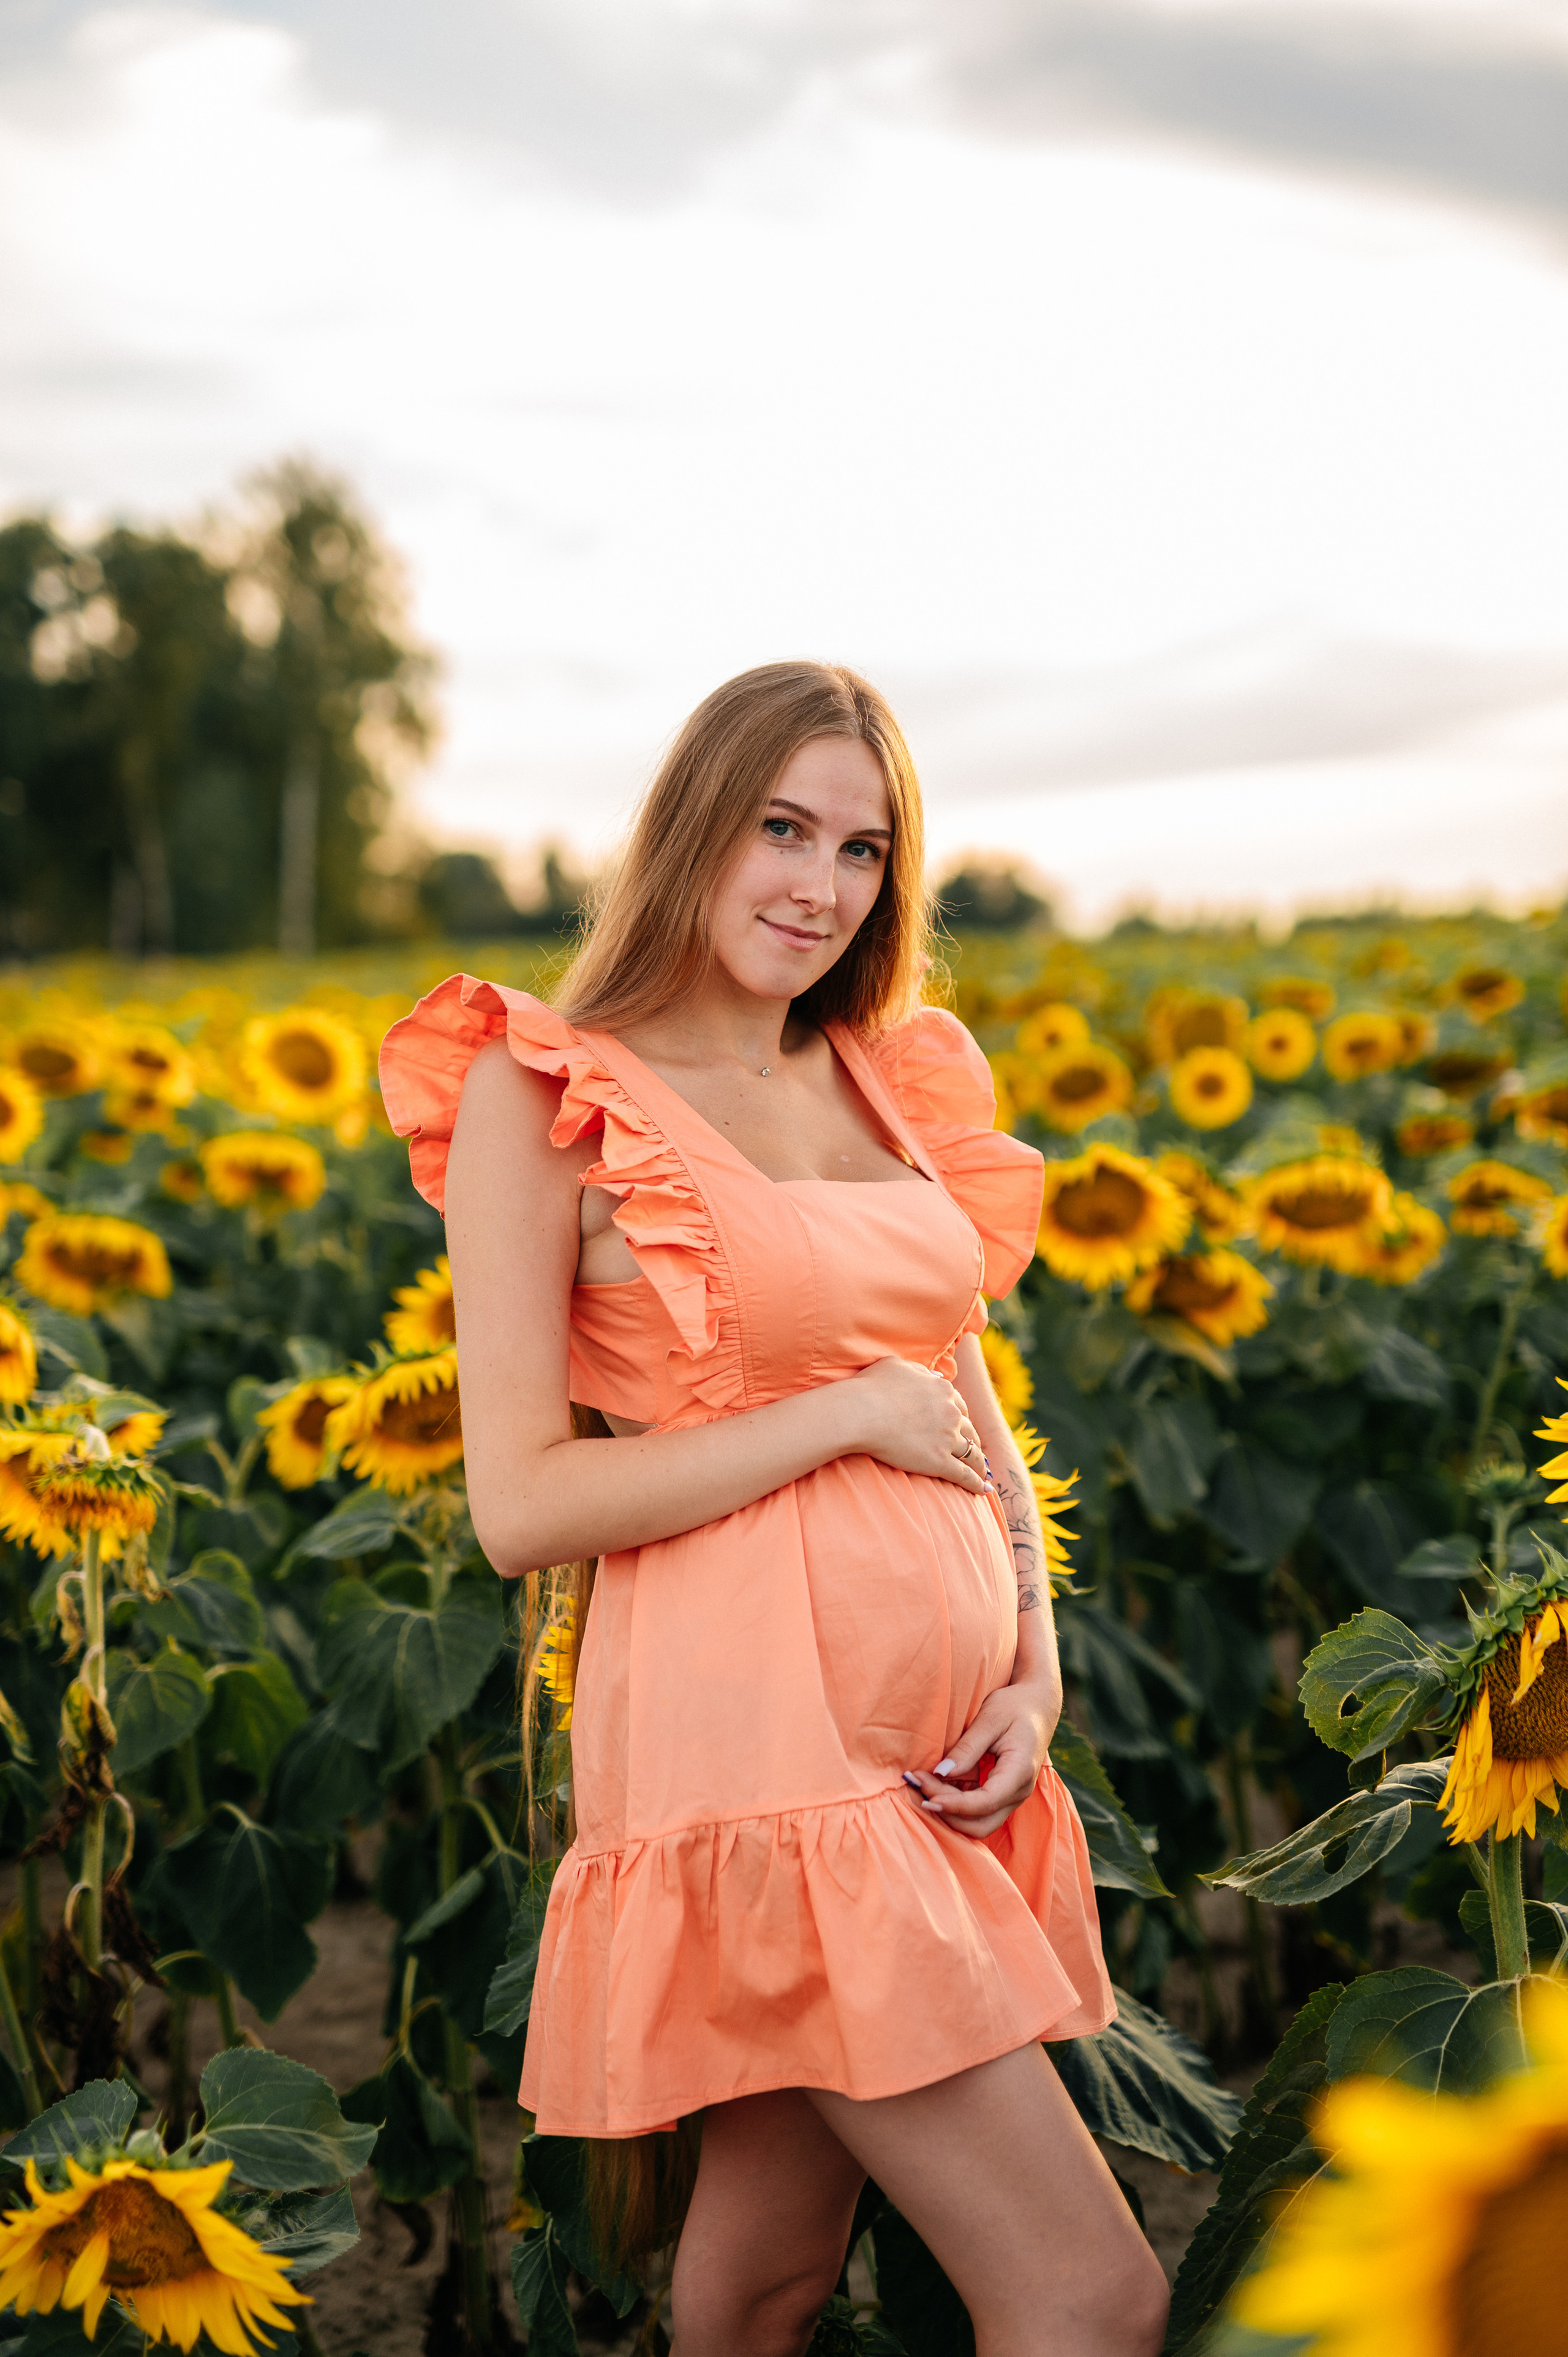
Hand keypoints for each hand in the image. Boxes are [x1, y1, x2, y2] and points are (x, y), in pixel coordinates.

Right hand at [836, 1357, 991, 1493]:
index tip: (962, 1426)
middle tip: (974, 1450)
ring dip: (979, 1463)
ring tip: (983, 1472)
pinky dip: (977, 1483)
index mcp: (942, 1390)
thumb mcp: (897, 1366)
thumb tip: (937, 1377)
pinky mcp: (939, 1461)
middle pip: (968, 1429)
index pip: (959, 1406)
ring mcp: (947, 1438)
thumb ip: (920, 1371)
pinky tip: (985, 1490)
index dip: (961, 1418)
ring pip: (972, 1453)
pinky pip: (964, 1474)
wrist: (860, 1412)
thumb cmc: (871, 1387)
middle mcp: (951, 1412)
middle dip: (972, 1440)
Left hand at [903, 1675, 1061, 1838]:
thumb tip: (941, 1772)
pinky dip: (954, 1802)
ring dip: (948, 1809)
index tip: (925, 1793)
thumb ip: (968, 1747)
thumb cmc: (1014, 1706)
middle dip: (947, 1811)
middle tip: (918, 1784)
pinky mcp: (1001, 1794)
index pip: (985, 1802)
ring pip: (977, 1822)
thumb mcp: (990, 1718)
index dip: (954, 1804)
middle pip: (981, 1824)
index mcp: (1019, 1771)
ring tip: (920, 1782)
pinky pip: (976, 1811)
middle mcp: (1018, 1792)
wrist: (1037, 1706)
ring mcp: (1011, 1797)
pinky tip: (933, 1782)